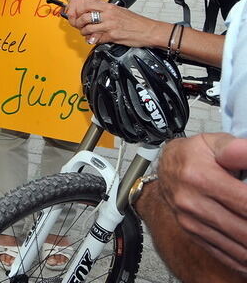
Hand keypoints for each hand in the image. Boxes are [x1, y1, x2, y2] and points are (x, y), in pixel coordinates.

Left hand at [65, 0, 159, 45]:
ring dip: (84, 32)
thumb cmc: (137, 22)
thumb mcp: (120, 11)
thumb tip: (95, 12)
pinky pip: (97, 38)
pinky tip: (92, 39)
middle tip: (78, 25)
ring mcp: (110, 26)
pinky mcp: (113, 36)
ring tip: (85, 33)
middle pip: (85, 16)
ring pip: (88, 28)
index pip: (88, 4)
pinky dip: (92, 40)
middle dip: (78, 22)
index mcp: (110, 7)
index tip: (76, 13)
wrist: (149, 31)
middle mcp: (109, 15)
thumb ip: (107, 11)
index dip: (79, 8)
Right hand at [158, 133, 246, 273]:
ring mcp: (190, 220)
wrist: (163, 167)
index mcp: (200, 178)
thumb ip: (237, 150)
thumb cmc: (193, 154)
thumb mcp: (215, 143)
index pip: (245, 203)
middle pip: (243, 230)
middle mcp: (192, 202)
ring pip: (236, 247)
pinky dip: (243, 259)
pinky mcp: (191, 233)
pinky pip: (223, 254)